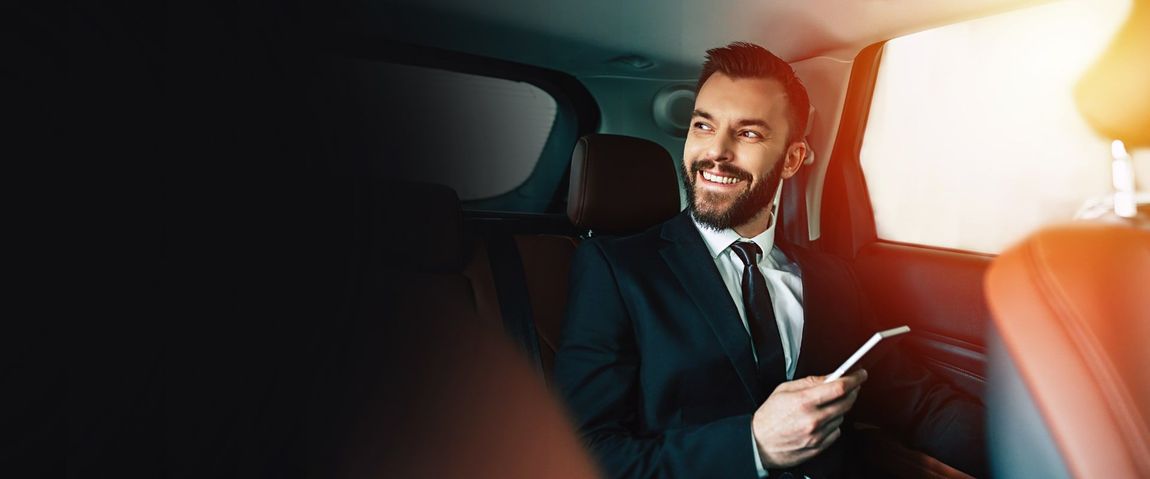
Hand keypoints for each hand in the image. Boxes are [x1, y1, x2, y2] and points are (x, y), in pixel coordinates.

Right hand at [751, 369, 867, 467]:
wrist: (759, 443)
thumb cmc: (769, 416)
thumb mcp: (783, 389)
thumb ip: (809, 382)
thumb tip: (830, 377)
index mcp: (803, 402)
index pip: (839, 387)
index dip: (854, 378)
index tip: (860, 374)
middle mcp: (813, 419)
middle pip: (846, 402)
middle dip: (853, 391)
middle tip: (851, 386)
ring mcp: (817, 435)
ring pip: (842, 417)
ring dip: (840, 408)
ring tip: (826, 405)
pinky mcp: (819, 447)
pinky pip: (836, 432)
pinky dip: (833, 424)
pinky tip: (821, 420)